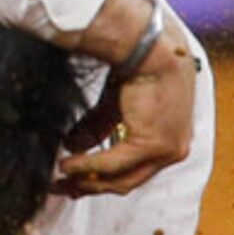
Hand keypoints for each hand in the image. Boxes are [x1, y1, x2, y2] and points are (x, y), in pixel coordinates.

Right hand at [55, 45, 196, 195]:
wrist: (151, 47)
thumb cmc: (141, 65)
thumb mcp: (115, 105)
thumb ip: (97, 128)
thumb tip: (71, 147)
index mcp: (170, 139)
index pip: (135, 170)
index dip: (103, 179)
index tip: (76, 182)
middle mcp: (173, 150)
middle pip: (127, 181)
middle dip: (91, 187)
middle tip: (63, 187)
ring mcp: (167, 151)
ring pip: (120, 179)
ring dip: (86, 180)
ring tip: (60, 175)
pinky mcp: (153, 146)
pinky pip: (113, 165)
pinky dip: (87, 166)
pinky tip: (67, 164)